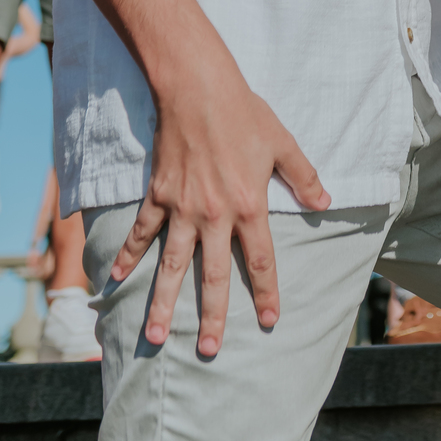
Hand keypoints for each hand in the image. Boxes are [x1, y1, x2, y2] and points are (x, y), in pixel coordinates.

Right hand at [110, 54, 329, 357]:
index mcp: (248, 205)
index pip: (260, 260)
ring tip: (155, 337)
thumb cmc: (245, 114)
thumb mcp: (283, 144)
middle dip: (212, 316)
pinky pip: (142, 232)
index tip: (268, 321)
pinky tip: (116, 280)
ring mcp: (182, 208)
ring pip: (171, 265)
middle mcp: (214, 215)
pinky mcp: (158, 195)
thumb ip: (304, 177)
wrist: (199, 89)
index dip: (265, 291)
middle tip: (208, 351)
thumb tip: (324, 203)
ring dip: (162, 302)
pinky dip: (128, 256)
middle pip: (212, 276)